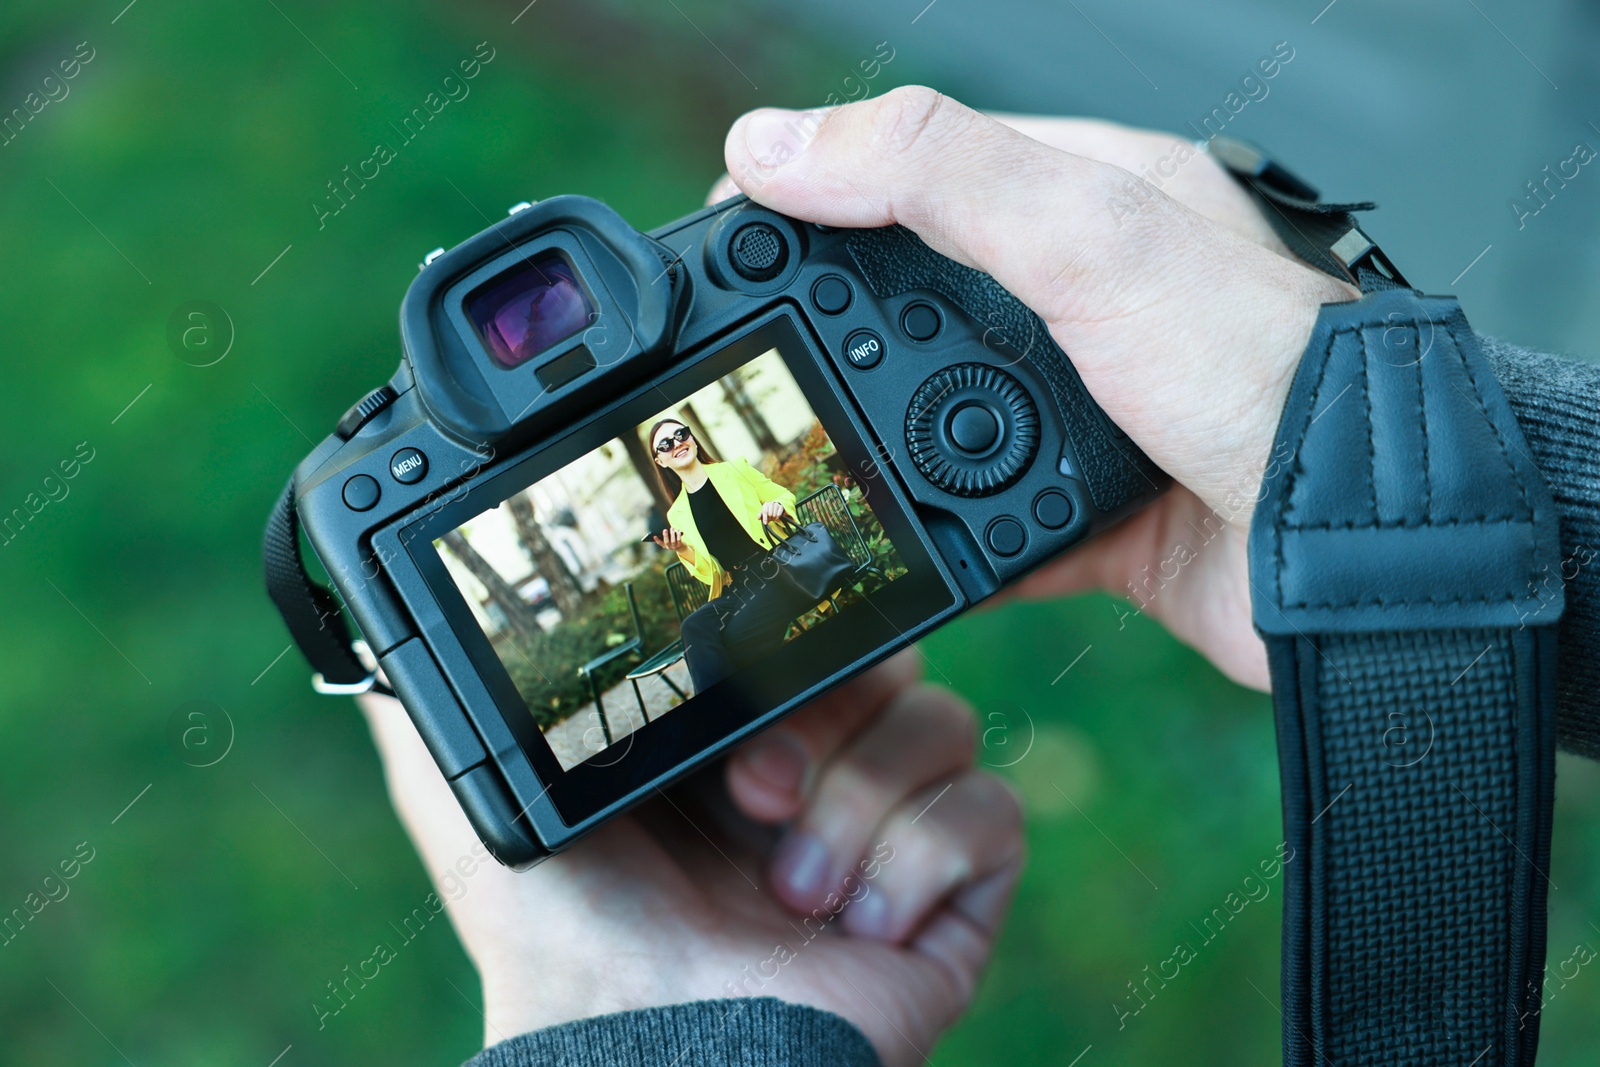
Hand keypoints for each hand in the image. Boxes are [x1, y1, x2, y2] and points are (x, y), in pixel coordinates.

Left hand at [358, 651, 1022, 1065]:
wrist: (652, 1061)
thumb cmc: (565, 943)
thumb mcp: (484, 811)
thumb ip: (439, 722)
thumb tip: (375, 643)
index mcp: (732, 737)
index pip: (800, 627)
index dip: (782, 635)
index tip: (732, 673)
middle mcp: (816, 774)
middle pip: (886, 657)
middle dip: (820, 717)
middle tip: (750, 792)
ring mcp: (888, 835)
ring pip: (944, 720)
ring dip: (857, 800)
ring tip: (789, 888)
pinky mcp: (948, 897)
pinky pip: (991, 811)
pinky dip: (919, 857)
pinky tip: (853, 919)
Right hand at [651, 527, 687, 555]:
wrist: (681, 547)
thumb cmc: (672, 541)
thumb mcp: (668, 539)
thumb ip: (666, 536)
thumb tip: (664, 530)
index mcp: (664, 545)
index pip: (659, 543)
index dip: (657, 540)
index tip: (654, 536)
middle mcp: (669, 547)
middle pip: (666, 542)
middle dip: (665, 536)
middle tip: (665, 530)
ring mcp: (674, 547)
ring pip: (673, 541)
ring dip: (672, 534)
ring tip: (672, 528)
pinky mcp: (680, 545)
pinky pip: (679, 540)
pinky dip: (678, 534)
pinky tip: (678, 530)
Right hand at [718, 90, 1356, 688]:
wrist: (1364, 550)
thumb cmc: (1270, 373)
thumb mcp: (1092, 238)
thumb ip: (937, 178)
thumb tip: (781, 148)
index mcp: (1102, 198)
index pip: (932, 164)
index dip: (828, 184)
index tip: (738, 219)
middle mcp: (1095, 299)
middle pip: (924, 296)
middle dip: (836, 324)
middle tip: (750, 350)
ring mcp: (1091, 408)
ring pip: (945, 416)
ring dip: (883, 438)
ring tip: (807, 453)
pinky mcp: (1092, 508)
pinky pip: (984, 521)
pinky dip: (938, 536)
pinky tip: (894, 544)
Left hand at [758, 501, 787, 524]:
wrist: (775, 507)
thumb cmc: (767, 510)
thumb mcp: (763, 512)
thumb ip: (760, 515)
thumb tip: (759, 518)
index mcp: (766, 504)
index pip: (765, 512)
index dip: (765, 518)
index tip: (765, 523)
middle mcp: (771, 503)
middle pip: (770, 514)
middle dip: (769, 519)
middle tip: (769, 519)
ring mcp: (776, 505)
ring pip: (774, 515)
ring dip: (773, 518)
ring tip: (772, 518)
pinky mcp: (781, 507)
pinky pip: (779, 515)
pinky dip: (777, 518)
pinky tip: (776, 517)